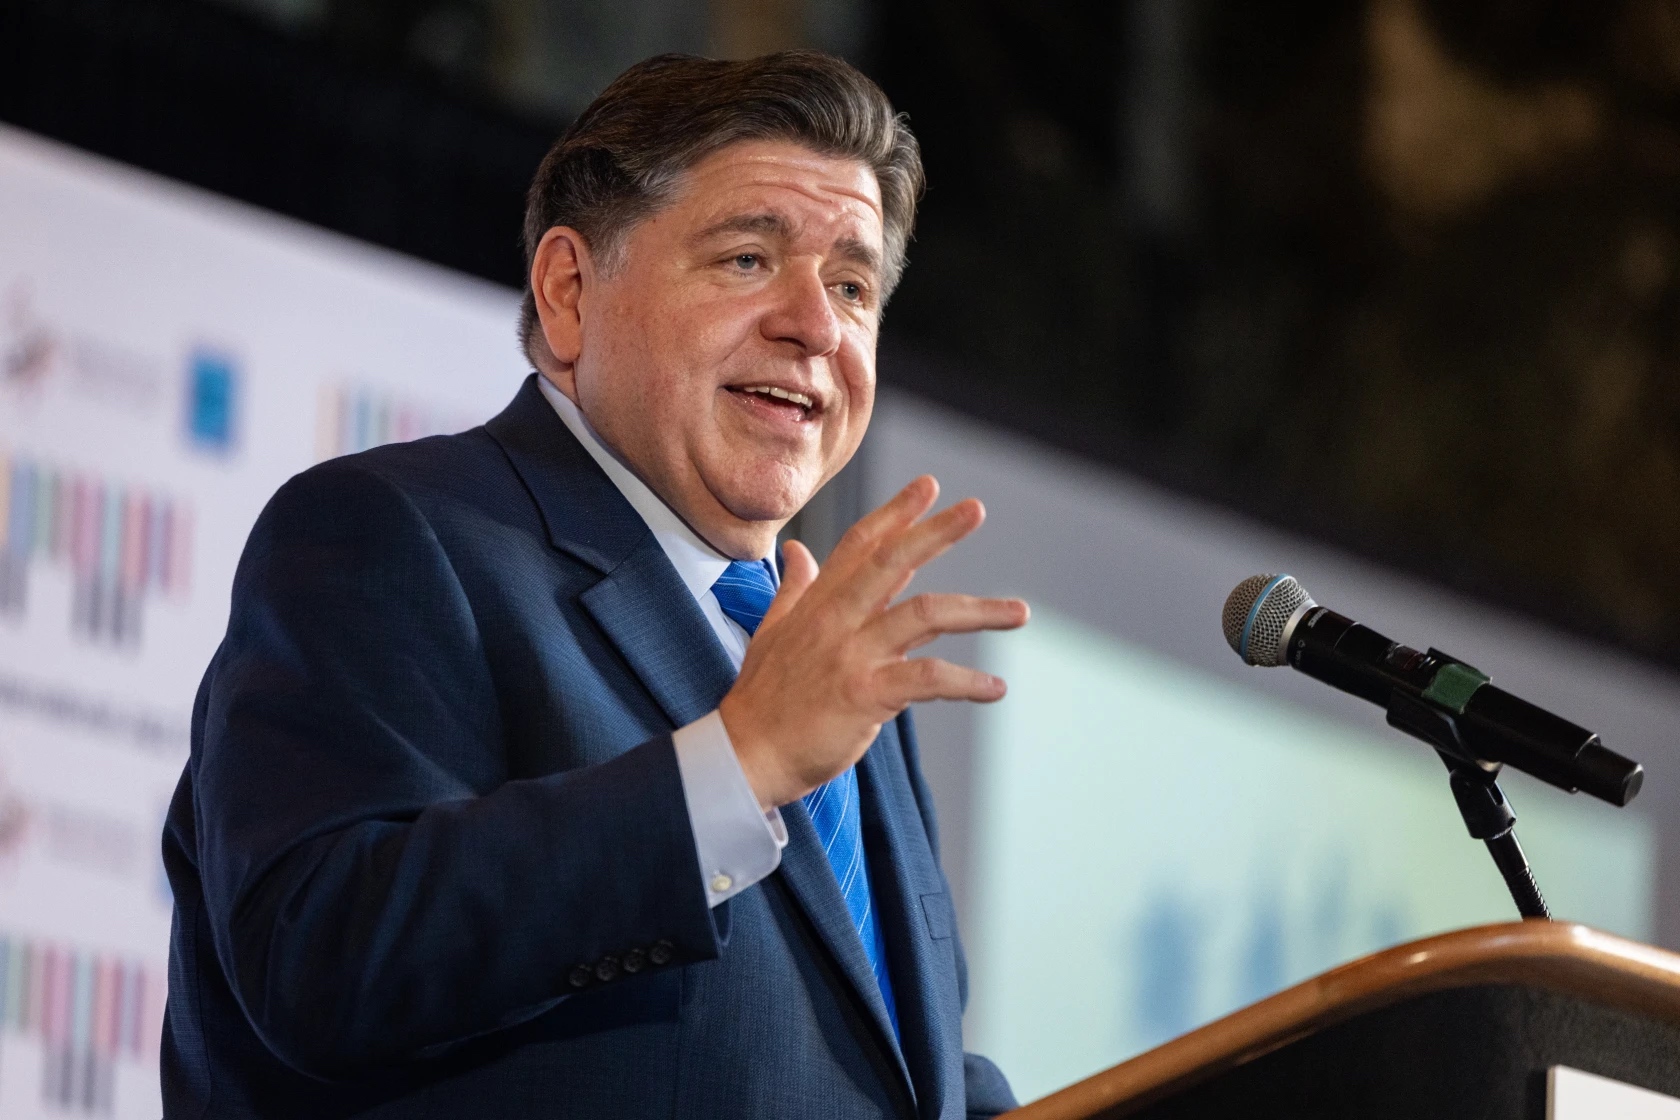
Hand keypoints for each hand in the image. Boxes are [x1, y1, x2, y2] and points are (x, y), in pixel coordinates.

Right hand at [718, 475, 1029, 809]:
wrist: (745, 755)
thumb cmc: (763, 699)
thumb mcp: (773, 632)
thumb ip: (794, 588)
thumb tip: (798, 550)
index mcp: (818, 604)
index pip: (860, 545)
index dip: (895, 514)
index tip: (929, 486)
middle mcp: (836, 620)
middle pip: (891, 562)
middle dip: (935, 532)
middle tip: (975, 510)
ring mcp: (850, 656)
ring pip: (923, 615)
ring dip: (978, 611)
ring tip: (1019, 613)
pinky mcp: (863, 696)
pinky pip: (926, 679)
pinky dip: (966, 683)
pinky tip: (995, 688)